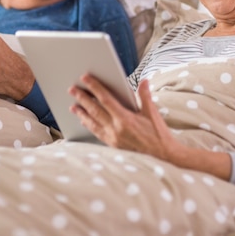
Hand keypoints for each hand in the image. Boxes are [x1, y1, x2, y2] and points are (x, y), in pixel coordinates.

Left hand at [69, 74, 232, 179]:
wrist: (163, 157)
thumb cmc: (159, 135)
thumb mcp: (153, 113)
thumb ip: (145, 96)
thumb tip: (143, 81)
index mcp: (125, 119)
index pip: (105, 99)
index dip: (94, 87)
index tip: (85, 78)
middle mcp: (116, 129)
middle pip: (94, 110)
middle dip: (82, 98)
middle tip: (72, 89)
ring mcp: (113, 138)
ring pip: (93, 123)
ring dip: (82, 113)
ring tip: (73, 106)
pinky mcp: (113, 146)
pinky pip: (97, 133)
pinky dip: (89, 125)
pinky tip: (84, 121)